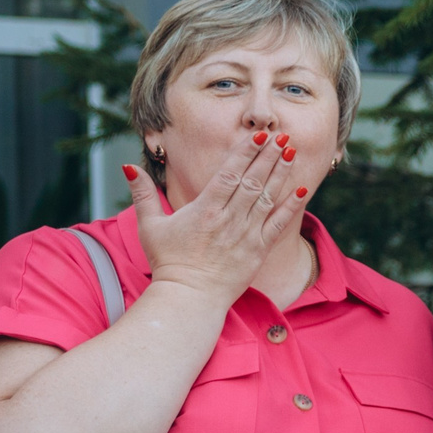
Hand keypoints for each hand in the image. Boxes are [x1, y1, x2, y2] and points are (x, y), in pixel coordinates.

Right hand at [126, 131, 307, 307]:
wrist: (189, 298)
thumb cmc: (168, 262)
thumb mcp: (149, 226)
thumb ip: (143, 194)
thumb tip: (129, 167)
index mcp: (204, 210)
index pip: (229, 174)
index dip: (245, 153)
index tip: (258, 135)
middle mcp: (228, 219)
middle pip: (252, 181)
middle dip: (268, 157)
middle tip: (282, 135)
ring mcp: (246, 235)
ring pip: (267, 198)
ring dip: (281, 174)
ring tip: (291, 152)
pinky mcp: (258, 250)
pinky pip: (279, 224)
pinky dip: (291, 206)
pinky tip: (303, 189)